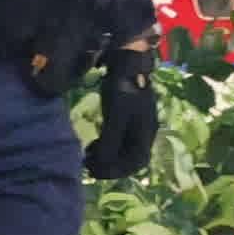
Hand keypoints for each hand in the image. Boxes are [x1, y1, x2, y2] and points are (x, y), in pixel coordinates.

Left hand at [82, 54, 157, 183]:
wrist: (128, 62)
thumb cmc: (123, 89)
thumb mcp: (116, 116)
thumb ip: (111, 141)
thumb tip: (103, 163)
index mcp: (145, 133)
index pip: (135, 163)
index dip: (116, 171)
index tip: (95, 172)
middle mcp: (145, 132)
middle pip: (130, 159)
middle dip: (109, 165)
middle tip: (88, 166)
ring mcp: (137, 124)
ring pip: (123, 150)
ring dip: (106, 156)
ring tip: (88, 155)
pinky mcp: (128, 117)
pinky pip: (119, 139)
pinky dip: (106, 145)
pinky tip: (93, 144)